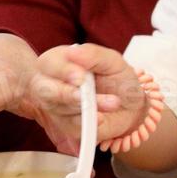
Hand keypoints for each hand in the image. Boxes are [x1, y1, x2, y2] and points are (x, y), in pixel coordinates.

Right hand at [29, 44, 147, 151]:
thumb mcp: (112, 61)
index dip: (63, 71)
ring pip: (59, 109)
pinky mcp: (65, 126)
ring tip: (112, 103)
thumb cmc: (117, 79)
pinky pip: (70, 126)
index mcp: (59, 61)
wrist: (132, 106)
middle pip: (44, 90)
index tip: (80, 77)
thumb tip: (74, 51)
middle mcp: (51, 84)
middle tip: (85, 96)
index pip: (49, 64)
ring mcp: (56, 107)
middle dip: (65, 93)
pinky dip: (87, 123)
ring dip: (87, 107)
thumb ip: (93, 55)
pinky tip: (102, 118)